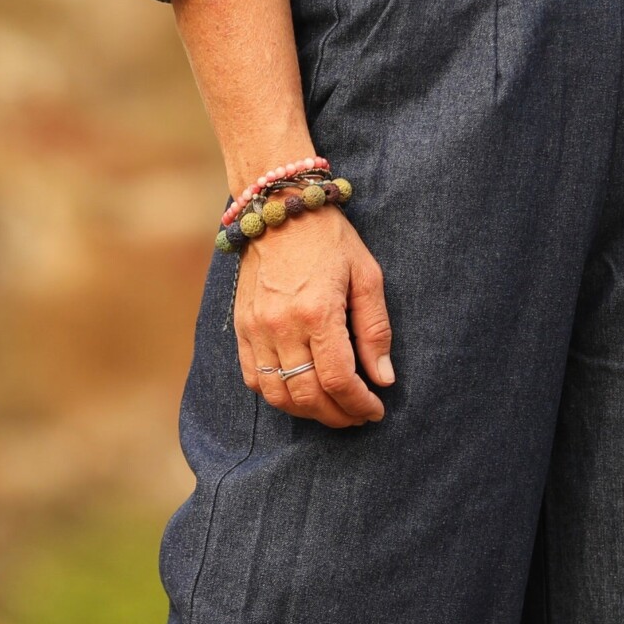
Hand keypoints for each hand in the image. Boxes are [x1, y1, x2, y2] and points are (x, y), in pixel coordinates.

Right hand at [233, 206, 393, 427]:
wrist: (279, 208)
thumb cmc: (329, 239)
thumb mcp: (367, 276)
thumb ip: (375, 330)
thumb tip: (382, 379)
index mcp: (318, 312)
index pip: (338, 380)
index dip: (359, 405)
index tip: (375, 410)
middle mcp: (282, 325)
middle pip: (307, 395)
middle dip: (337, 415)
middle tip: (357, 415)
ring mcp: (256, 328)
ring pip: (278, 395)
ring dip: (307, 412)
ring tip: (331, 409)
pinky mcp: (240, 328)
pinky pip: (253, 378)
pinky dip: (277, 396)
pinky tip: (299, 394)